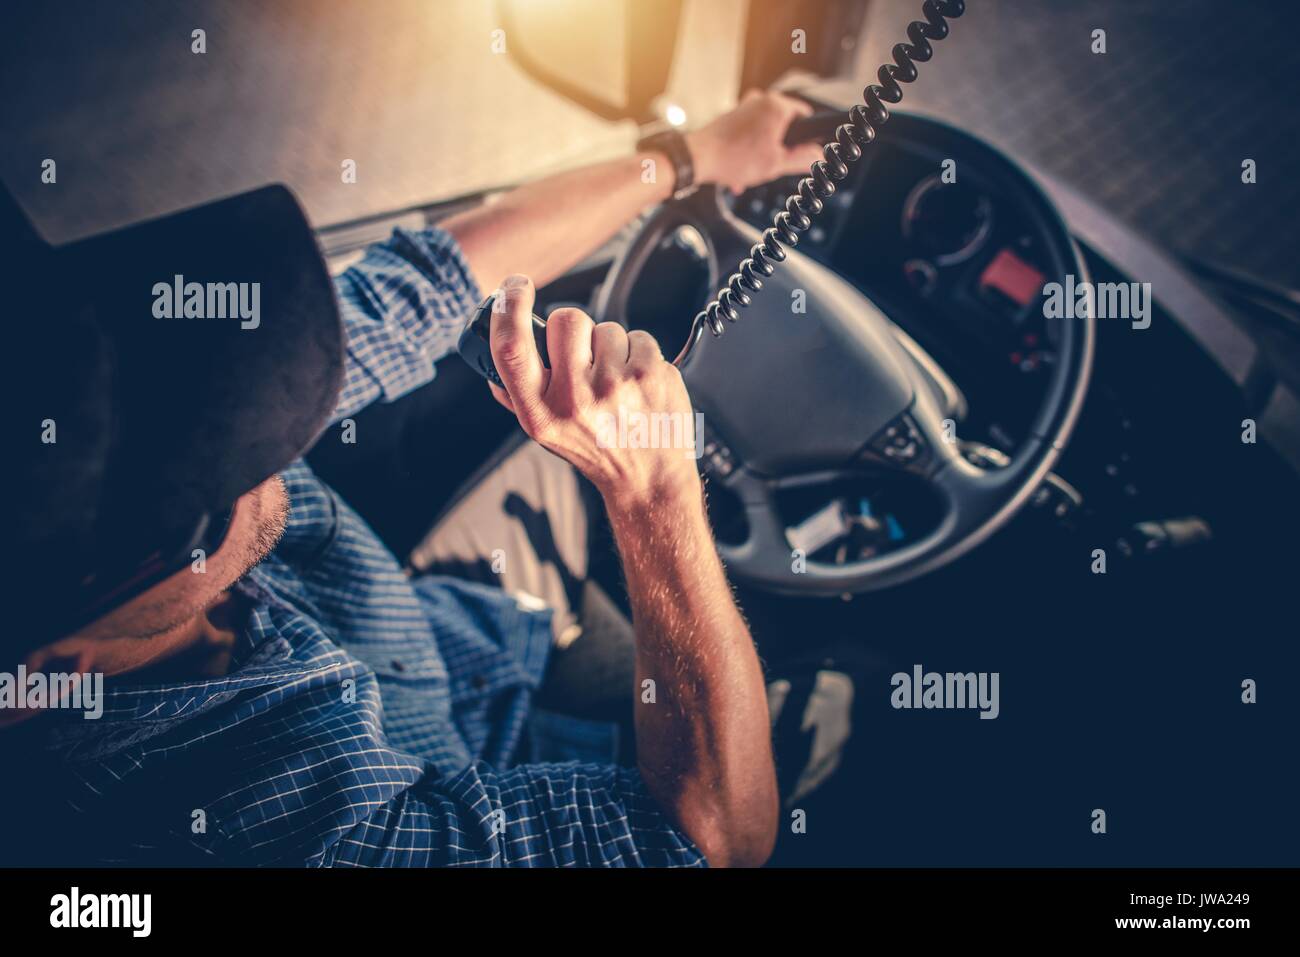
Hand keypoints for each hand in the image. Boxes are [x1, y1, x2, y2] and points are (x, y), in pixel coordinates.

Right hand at [486, 275, 702, 510]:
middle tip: (583, 357)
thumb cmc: (596, 450)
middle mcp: (576, 400)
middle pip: (567, 320)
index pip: (512, 347)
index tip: (515, 288)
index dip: (509, 307)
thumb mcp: (546, 434)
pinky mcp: (651, 375)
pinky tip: (637, 383)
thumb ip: (517, 396)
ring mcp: (617, 386)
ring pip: (606, 328)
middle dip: (574, 329)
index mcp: (540, 413)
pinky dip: (638, 354)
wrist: (649, 478)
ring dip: (609, 347)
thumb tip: (493, 361)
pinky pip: (638, 337)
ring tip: (615, 382)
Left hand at [685, 89, 824, 194]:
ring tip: (752, 172)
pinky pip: (749, 133)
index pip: (806, 116)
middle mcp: (761, 99)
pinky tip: (740, 171)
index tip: (802, 151)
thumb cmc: (733, 158)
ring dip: (762, 154)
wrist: (697, 158)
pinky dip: (748, 151)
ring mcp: (745, 106)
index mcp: (776, 106)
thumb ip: (802, 159)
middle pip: (784, 126)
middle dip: (779, 149)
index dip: (806, 137)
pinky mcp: (732, 116)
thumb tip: (818, 156)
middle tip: (772, 166)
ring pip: (765, 132)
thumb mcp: (776, 164)